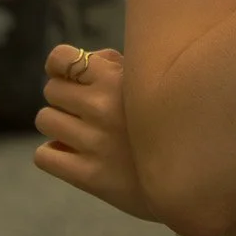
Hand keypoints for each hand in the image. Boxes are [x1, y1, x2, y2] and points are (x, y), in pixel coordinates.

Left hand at [32, 43, 157, 221]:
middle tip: (83, 109)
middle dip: (64, 98)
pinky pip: (44, 155)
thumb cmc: (168, 121)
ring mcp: (94, 143)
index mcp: (117, 79)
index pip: (60, 59)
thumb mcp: (152, 81)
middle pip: (51, 90)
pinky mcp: (89, 176)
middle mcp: (102, 108)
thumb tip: (88, 59)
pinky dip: (53, 153)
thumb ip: (118, 66)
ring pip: (45, 120)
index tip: (71, 77)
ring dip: (58, 124)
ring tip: (79, 132)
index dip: (61, 67)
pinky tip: (72, 154)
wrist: (190, 177)